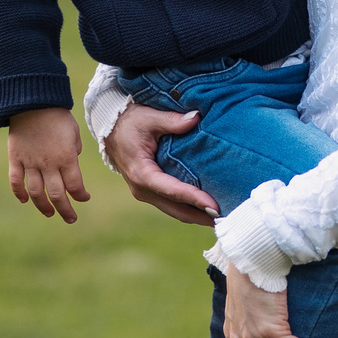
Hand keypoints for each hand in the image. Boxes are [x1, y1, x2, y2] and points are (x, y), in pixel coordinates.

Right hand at [7, 105, 91, 222]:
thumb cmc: (57, 115)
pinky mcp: (16, 158)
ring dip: (43, 206)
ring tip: (49, 213)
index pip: (76, 185)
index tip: (84, 198)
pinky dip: (19, 193)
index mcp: (67, 157)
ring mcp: (30, 162)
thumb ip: (74, 150)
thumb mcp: (74, 131)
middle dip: (65, 210)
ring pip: (36, 192)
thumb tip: (72, 162)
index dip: (81, 196)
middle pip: (57, 195)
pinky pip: (15, 181)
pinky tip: (24, 200)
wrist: (33, 101)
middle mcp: (49, 164)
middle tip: (70, 218)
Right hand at [100, 101, 218, 224]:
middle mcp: (142, 189)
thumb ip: (172, 120)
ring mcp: (145, 193)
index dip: (194, 199)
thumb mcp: (149, 117)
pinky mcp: (150, 192)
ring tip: (221, 219)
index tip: (215, 206)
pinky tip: (206, 209)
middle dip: (201, 216)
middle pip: (176, 209)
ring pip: (175, 211)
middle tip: (226, 220)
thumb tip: (196, 118)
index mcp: (142, 173)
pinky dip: (189, 209)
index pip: (172, 190)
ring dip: (197, 215)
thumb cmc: (130, 122)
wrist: (110, 129)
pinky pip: (172, 205)